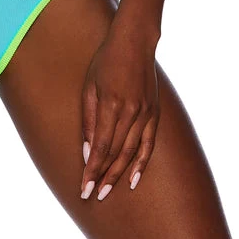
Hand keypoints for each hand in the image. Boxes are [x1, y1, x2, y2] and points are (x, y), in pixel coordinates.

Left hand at [80, 10, 159, 200]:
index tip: (84, 189)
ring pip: (132, 153)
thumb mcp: (89, 86)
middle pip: (115, 154)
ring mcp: (144, 113)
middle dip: (103, 177)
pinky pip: (148, 144)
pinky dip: (141, 163)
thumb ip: (88, 120)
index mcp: (110, 104)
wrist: (135, 42)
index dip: (92, 171)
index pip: (100, 147)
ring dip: (119, 175)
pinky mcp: (154, 113)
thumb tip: (86, 152)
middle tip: (93, 196)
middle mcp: (130, 112)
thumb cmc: (106, 61)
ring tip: (107, 191)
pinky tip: (134, 179)